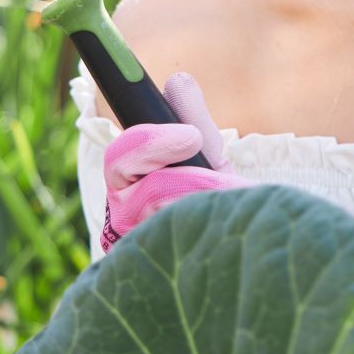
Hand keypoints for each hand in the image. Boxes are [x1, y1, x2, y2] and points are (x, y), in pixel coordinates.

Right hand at [100, 72, 249, 251]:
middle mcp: (120, 214)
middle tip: (222, 179)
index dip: (152, 141)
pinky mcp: (146, 273)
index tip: (191, 137)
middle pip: (147, 190)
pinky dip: (209, 233)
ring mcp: (132, 248)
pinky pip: (182, 247)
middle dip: (191, 180)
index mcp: (125, 179)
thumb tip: (178, 80)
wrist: (229, 255)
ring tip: (234, 206)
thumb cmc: (209, 202)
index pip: (121, 154)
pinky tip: (224, 232)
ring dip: (209, 206)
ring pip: (168, 217)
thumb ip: (192, 120)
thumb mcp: (205, 159)